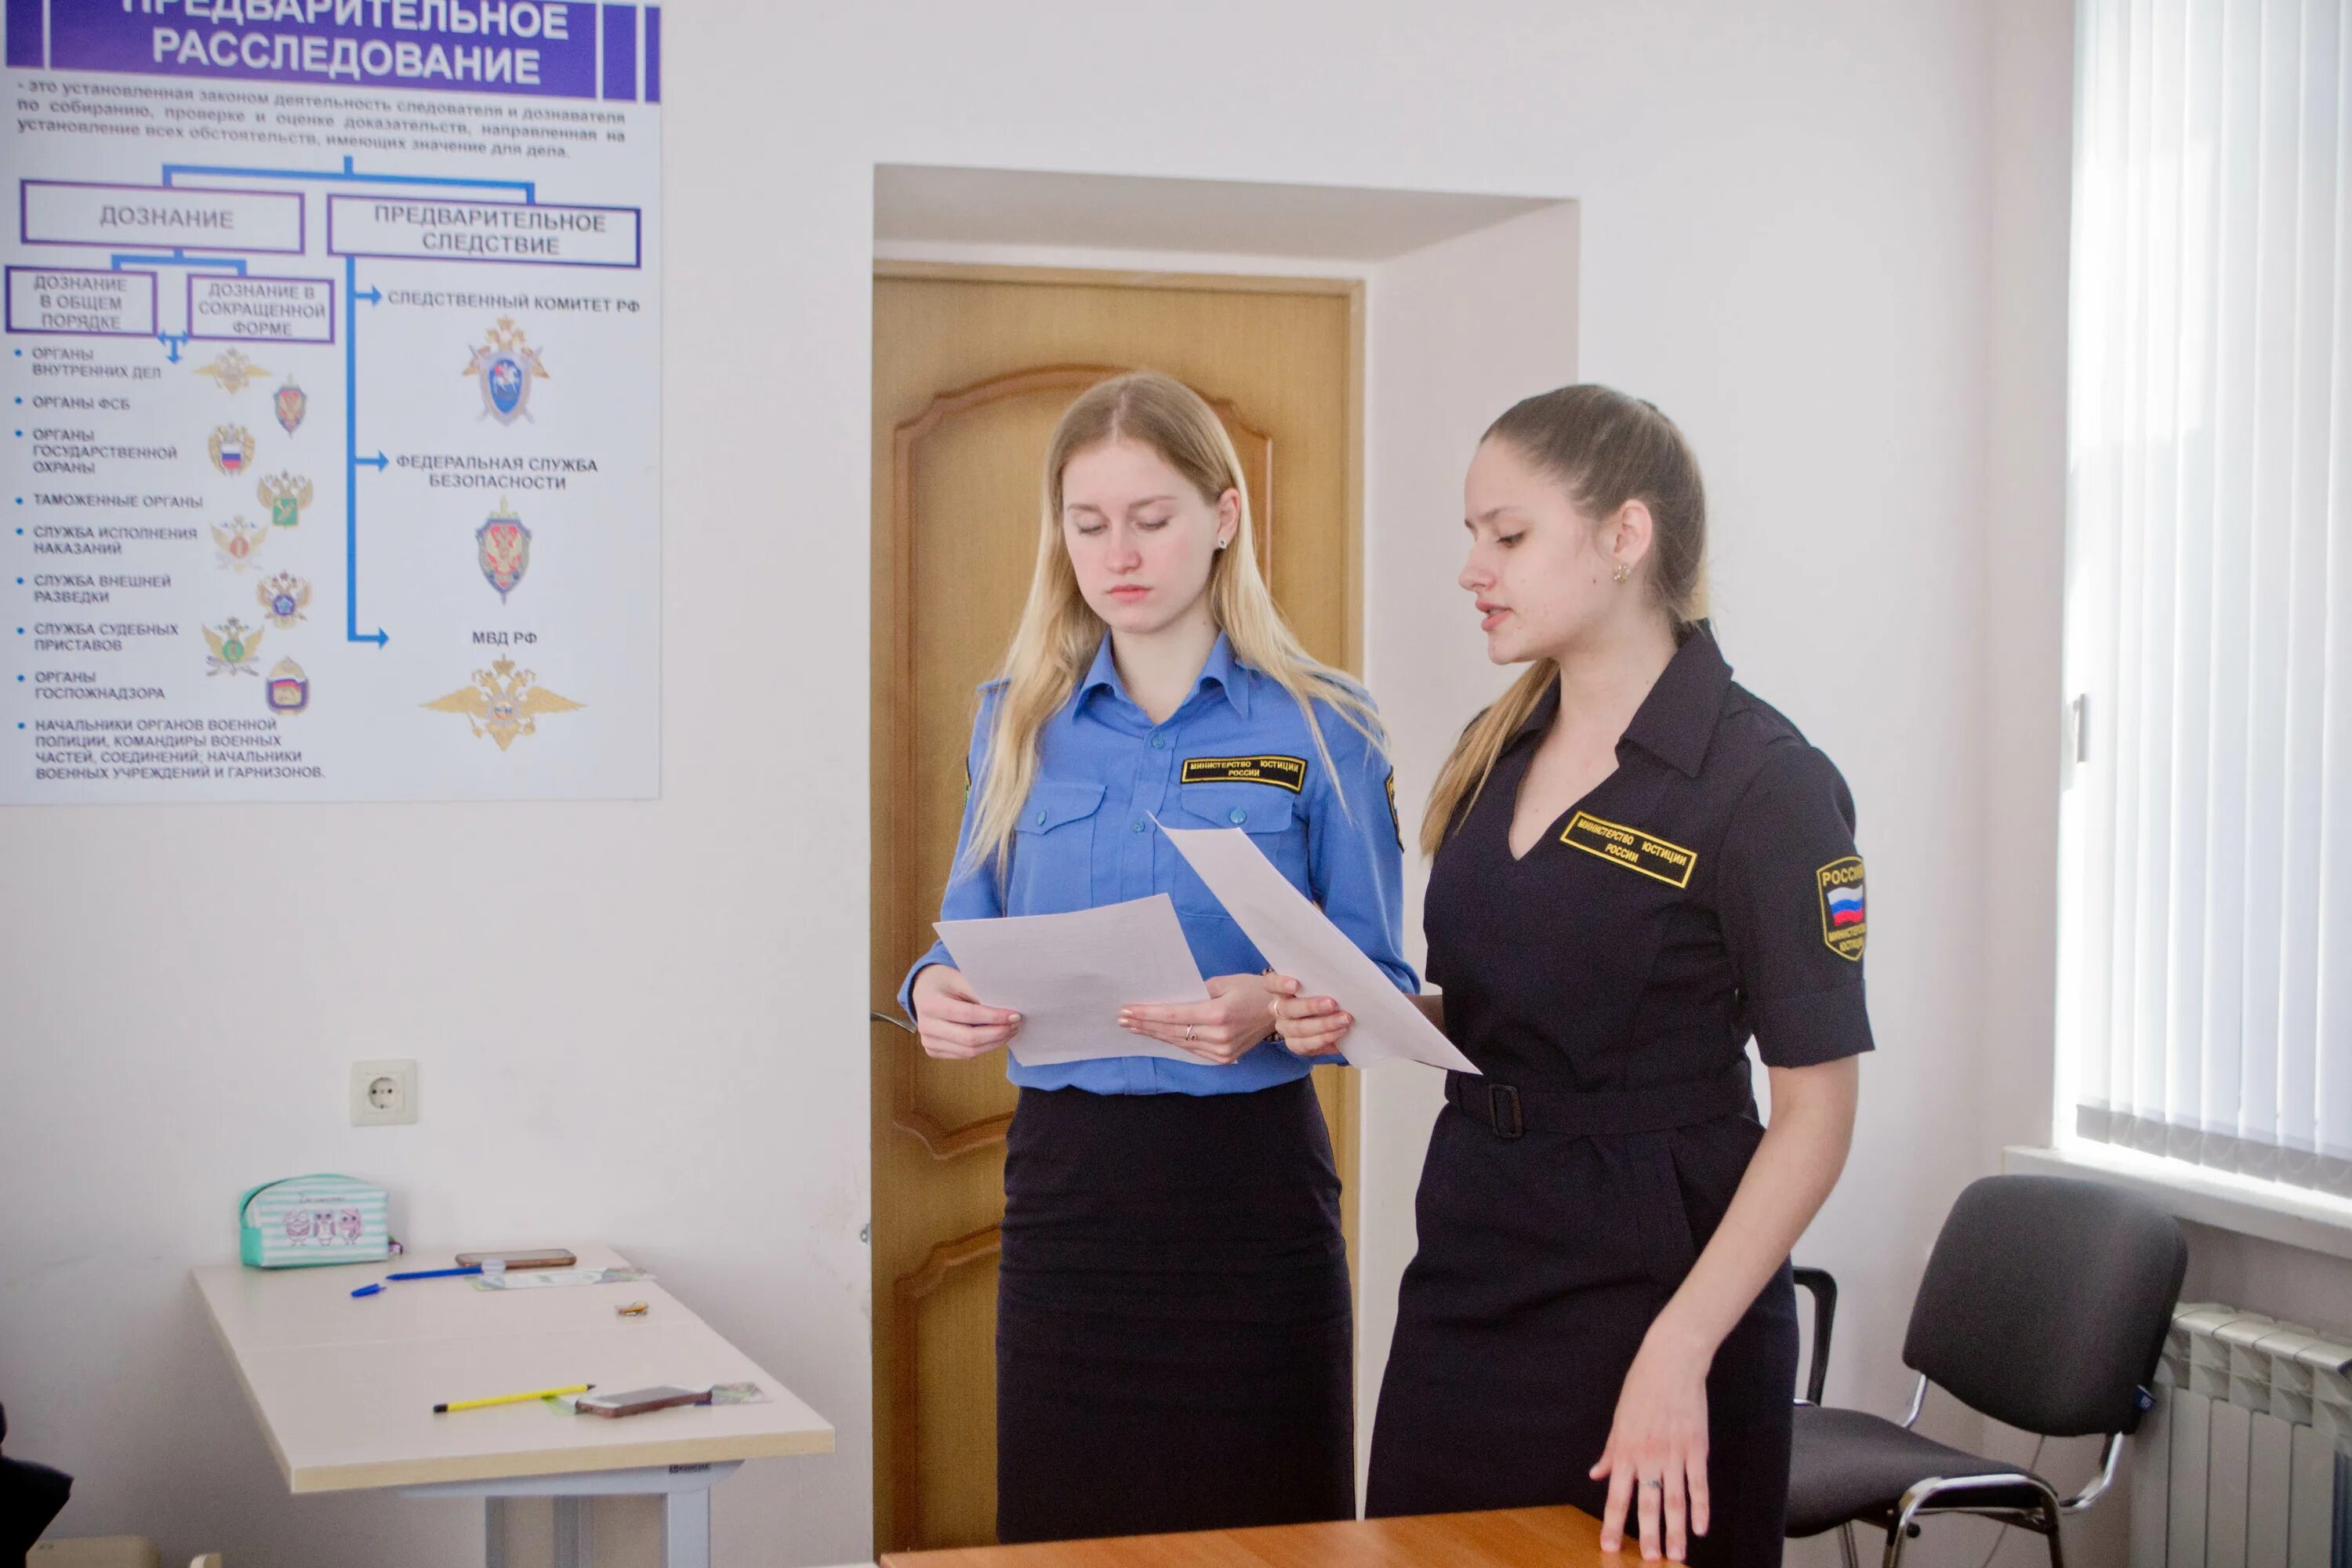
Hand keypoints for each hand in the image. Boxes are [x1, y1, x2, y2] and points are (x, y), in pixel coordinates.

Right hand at [909, 964, 1019, 1060]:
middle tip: (1016, 1024)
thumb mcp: (959, 977)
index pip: (968, 1015)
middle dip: (998, 1033)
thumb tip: (1006, 1005)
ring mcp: (928, 1042)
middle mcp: (926, 1026)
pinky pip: (965, 1055)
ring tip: (1009, 1030)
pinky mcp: (934, 1051)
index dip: (994, 1017)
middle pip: (969, 1038)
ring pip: (969, 1051)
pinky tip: (996, 1037)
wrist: (924, 991)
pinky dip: (984, 1047)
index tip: (1014, 1015)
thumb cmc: (945, 982)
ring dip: (994, 1043)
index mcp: (930, 1004)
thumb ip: (979, 990)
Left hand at [1118, 973, 1283, 1064]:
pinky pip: (1192, 1050)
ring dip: (1155, 1034)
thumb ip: (1197, 990)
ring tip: (1134, 1027)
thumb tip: (1172, 997)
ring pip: (1180, 1043)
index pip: (1174, 1015)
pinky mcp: (1224, 1057)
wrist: (1281, 1010)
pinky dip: (1173, 1042)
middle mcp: (1219, 1035)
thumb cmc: (1254, 989)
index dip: (1148, 1014)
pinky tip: (1158, 1035)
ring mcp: (1222, 1050)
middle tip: (1122, 1019)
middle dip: (1145, 1025)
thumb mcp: (1226, 981)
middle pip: (1173, 1031)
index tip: (1127, 1010)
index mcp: (1219, 1013)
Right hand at [1265, 973, 1352, 1056]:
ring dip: (1323, 1026)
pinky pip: (1305, 1046)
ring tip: (1344, 1021)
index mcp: (1278, 989)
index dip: (1280, 984)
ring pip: (1298, 1029)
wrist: (1308, 1013)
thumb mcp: (1313, 984)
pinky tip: (1339, 1035)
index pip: (1271, 983)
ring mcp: (1284, 1028)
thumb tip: (1340, 980)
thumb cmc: (1314, 993)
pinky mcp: (1294, 1044)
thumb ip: (1319, 981)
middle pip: (1288, 1009)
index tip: (1295, 984)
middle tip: (1332, 1003)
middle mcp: (1277, 1009)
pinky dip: (1324, 1041)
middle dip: (1311, 1007)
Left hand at [1591, 1328, 1711, 1560]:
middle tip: (1650, 1561)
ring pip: (1675, 1500)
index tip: (1609, 1547)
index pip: (1617, 1495)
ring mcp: (1674, 1453)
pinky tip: (1701, 1527)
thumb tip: (1597, 1473)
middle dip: (1649, 1536)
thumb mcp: (1619, 1419)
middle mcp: (1648, 1456)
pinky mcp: (1696, 1447)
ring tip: (1676, 1556)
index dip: (1614, 1524)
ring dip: (1676, 1530)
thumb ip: (1610, 1451)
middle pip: (1648, 1503)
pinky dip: (1701, 1507)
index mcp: (1625, 1450)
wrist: (1671, 1362)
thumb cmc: (1641, 1387)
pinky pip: (1699, 1484)